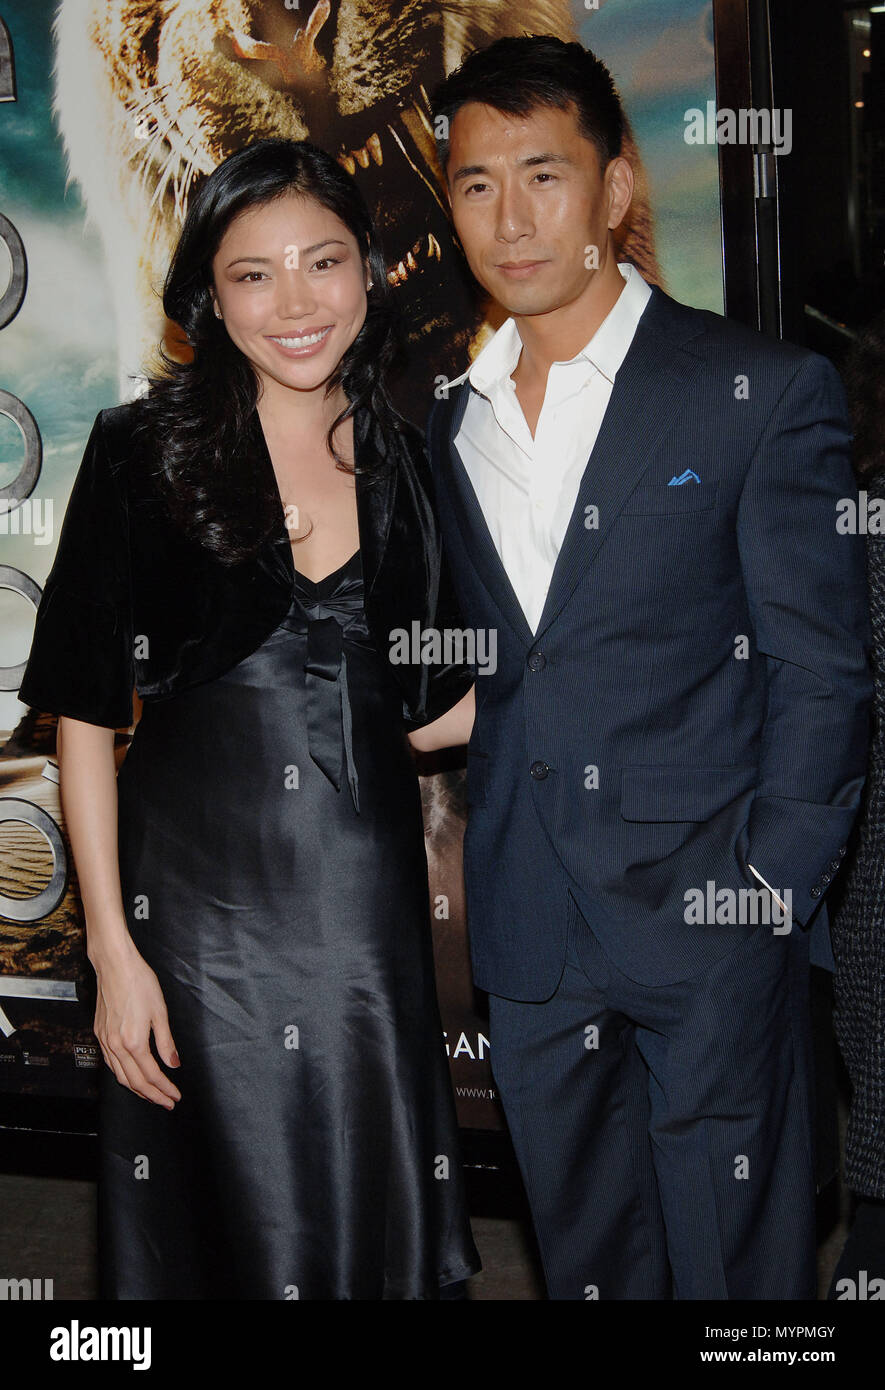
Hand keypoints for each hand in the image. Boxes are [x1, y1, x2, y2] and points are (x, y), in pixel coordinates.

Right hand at [92, 939, 181, 1108]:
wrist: (115, 966)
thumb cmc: (140, 983)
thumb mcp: (160, 1012)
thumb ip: (166, 1042)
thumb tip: (173, 1063)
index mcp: (134, 1042)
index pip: (151, 1075)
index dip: (165, 1089)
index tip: (175, 1096)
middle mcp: (116, 1045)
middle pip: (134, 1082)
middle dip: (152, 1095)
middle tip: (167, 1102)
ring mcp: (105, 1040)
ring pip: (119, 1076)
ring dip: (136, 1089)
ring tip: (151, 1094)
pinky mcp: (99, 1033)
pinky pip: (110, 1063)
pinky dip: (122, 1075)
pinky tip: (130, 1075)